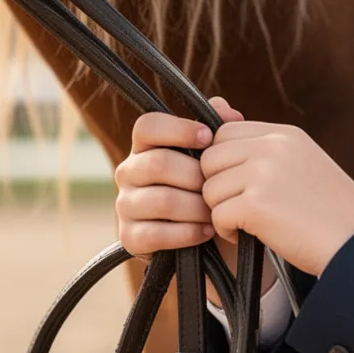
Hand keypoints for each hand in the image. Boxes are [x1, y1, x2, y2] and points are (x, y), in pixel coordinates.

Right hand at [114, 99, 240, 259]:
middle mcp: (128, 171)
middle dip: (196, 176)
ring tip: (217, 211)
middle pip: (158, 164)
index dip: (178, 129)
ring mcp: (125, 204)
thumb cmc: (205, 187)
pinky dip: (189, 233)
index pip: (147, 125)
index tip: (208, 138)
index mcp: (144, 146)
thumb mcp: (214, 157)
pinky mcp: (129, 237)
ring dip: (197, 208)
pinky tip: (207, 231)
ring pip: (162, 200)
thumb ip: (220, 129)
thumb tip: (228, 114)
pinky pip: (158, 234)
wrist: (203, 238)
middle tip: (220, 186)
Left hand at [200, 102, 353, 276]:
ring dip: (222, 210)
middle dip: (217, 186)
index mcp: (283, 135)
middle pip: (210, 159)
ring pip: (210, 189)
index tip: (238, 184)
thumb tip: (215, 106)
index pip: (224, 132)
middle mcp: (271, 147)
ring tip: (249, 222)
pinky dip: (227, 231)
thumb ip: (259, 143)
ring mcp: (263, 174)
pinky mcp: (256, 205)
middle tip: (239, 206)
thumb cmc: (328, 209)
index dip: (223, 162)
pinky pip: (217, 216)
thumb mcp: (299, 161)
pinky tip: (249, 236)